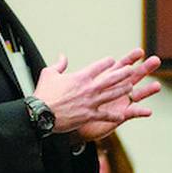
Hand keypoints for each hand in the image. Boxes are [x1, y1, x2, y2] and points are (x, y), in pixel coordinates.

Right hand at [34, 49, 158, 134]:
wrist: (40, 114)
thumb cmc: (44, 94)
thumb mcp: (49, 74)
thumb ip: (59, 64)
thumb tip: (62, 56)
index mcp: (80, 77)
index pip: (98, 67)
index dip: (106, 63)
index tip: (112, 61)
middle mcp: (89, 88)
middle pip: (111, 79)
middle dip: (122, 74)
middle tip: (131, 70)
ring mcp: (91, 102)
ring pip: (112, 95)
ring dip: (122, 90)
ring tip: (130, 87)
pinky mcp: (89, 115)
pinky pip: (105, 115)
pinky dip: (114, 116)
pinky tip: (122, 115)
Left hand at [70, 49, 161, 141]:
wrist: (72, 125)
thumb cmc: (72, 105)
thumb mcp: (69, 84)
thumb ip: (66, 69)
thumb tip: (62, 56)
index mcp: (106, 81)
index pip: (120, 67)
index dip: (130, 59)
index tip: (140, 51)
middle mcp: (116, 91)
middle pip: (133, 77)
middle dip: (145, 69)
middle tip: (156, 60)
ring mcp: (119, 104)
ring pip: (136, 95)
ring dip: (147, 91)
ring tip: (158, 86)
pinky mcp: (118, 117)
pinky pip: (130, 115)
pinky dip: (139, 113)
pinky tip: (149, 112)